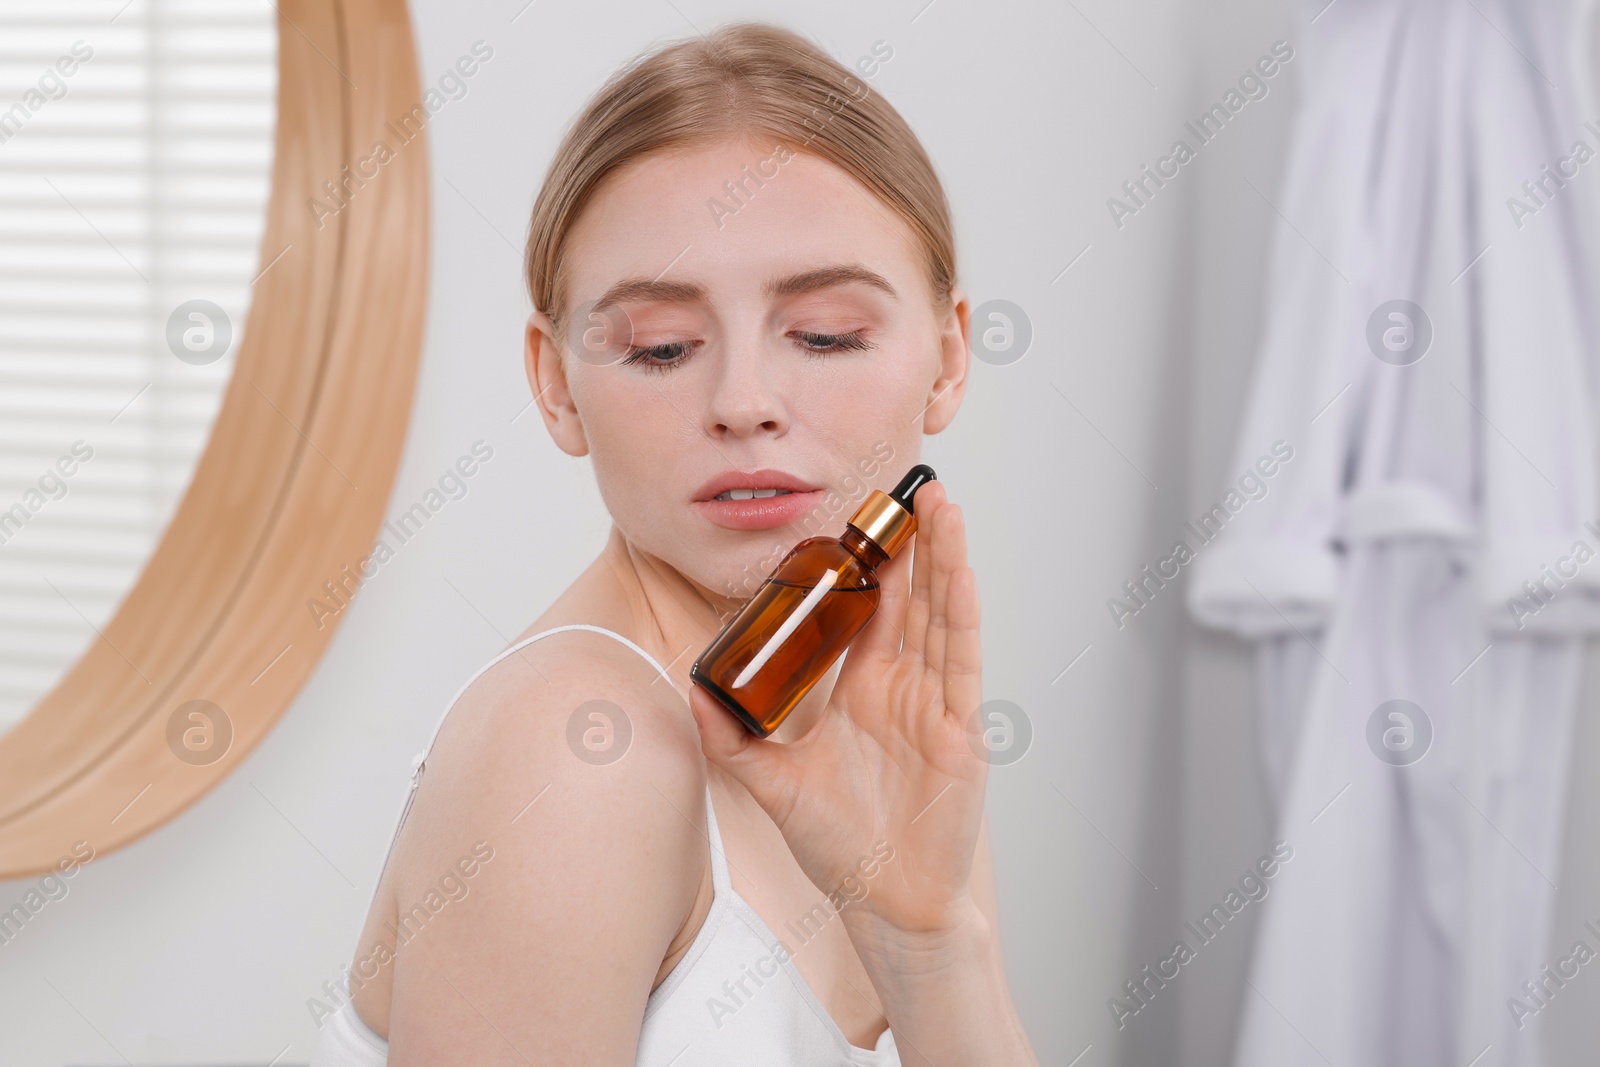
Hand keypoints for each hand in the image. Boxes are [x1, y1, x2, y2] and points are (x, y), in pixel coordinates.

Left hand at [689, 481, 988, 934]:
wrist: (885, 902)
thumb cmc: (843, 846)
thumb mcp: (773, 784)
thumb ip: (733, 738)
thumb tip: (690, 692)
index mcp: (865, 691)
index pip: (869, 612)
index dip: (865, 565)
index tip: (854, 519)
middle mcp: (904, 688)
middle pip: (911, 600)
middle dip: (911, 545)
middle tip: (906, 489)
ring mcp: (936, 704)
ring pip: (940, 616)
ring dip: (942, 560)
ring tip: (939, 506)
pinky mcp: (961, 728)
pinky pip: (961, 660)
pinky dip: (961, 614)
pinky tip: (960, 572)